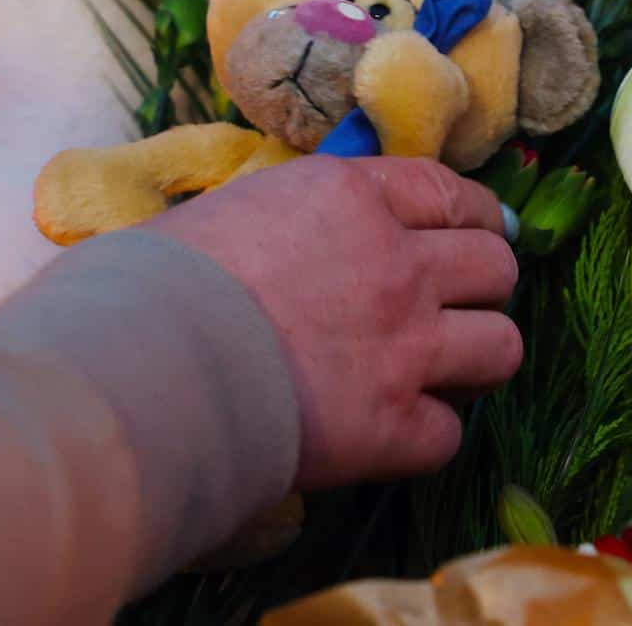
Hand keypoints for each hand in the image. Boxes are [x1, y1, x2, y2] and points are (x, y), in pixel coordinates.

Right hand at [142, 155, 520, 487]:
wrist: (131, 366)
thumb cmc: (142, 283)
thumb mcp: (223, 213)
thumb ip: (280, 222)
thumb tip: (273, 240)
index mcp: (351, 198)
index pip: (449, 193)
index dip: (477, 215)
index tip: (486, 231)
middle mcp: (396, 263)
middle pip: (495, 267)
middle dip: (485, 287)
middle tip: (461, 307)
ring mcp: (403, 345)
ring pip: (500, 347)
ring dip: (477, 360)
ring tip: (445, 374)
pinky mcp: (389, 426)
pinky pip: (449, 435)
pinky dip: (427, 438)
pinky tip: (396, 437)